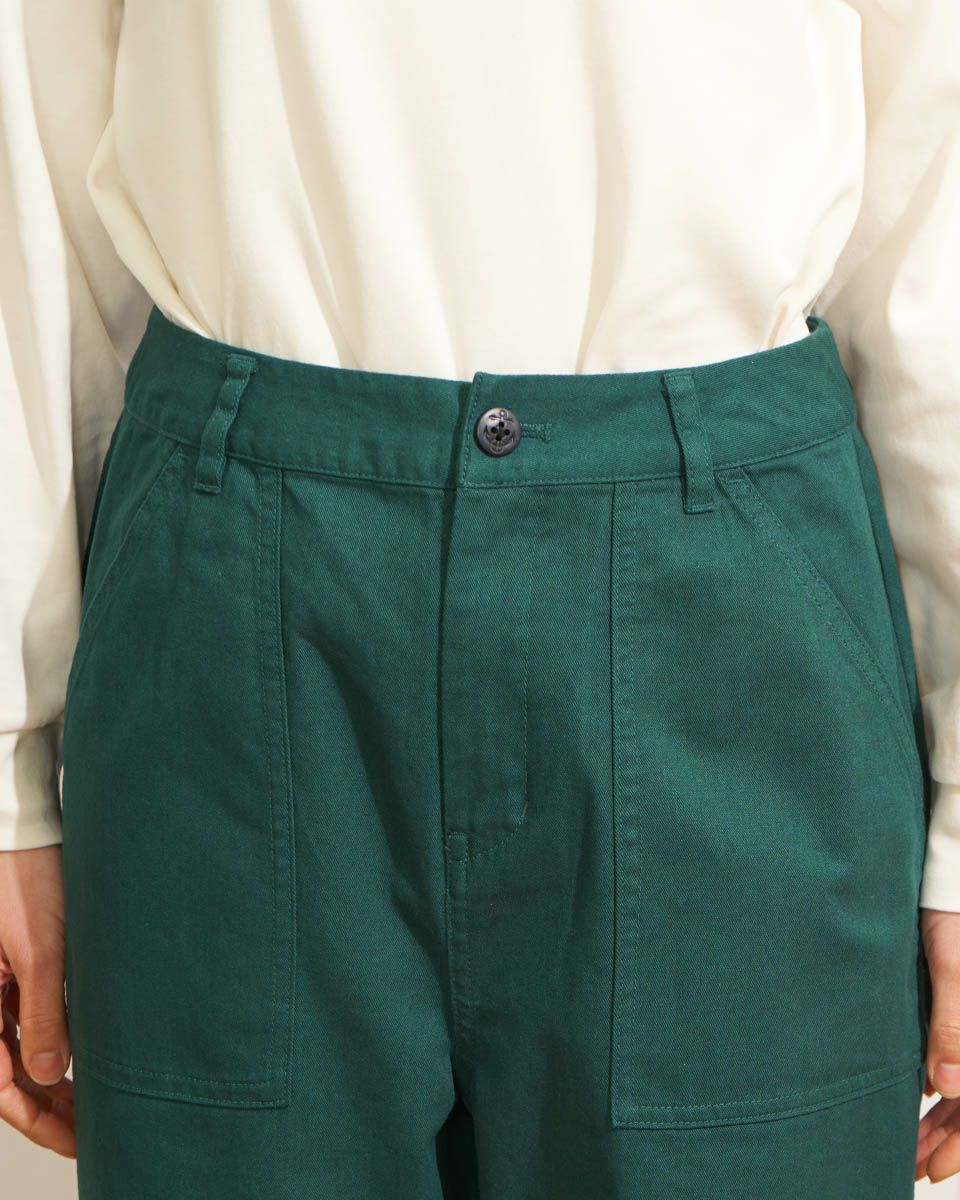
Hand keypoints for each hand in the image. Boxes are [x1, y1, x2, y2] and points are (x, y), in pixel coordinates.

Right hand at [0, 845, 74, 1157]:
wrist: (27, 830)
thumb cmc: (26, 878)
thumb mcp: (40, 950)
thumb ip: (44, 1012)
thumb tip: (52, 1074)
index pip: (2, 1085)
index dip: (39, 1119)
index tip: (77, 1141)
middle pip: (14, 1071)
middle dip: (52, 1107)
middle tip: (94, 1132)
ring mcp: (2, 983)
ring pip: (27, 1046)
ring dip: (59, 1077)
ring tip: (98, 1102)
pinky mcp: (22, 964)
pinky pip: (36, 1015)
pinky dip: (61, 1039)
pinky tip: (89, 1054)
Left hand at [917, 906, 959, 1183]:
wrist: (946, 872)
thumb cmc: (952, 910)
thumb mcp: (953, 963)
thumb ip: (954, 1021)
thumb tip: (946, 1085)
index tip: (931, 1170)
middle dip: (948, 1140)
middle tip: (912, 1166)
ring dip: (943, 1120)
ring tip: (911, 1147)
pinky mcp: (958, 1007)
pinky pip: (956, 1061)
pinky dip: (939, 1089)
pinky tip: (918, 1099)